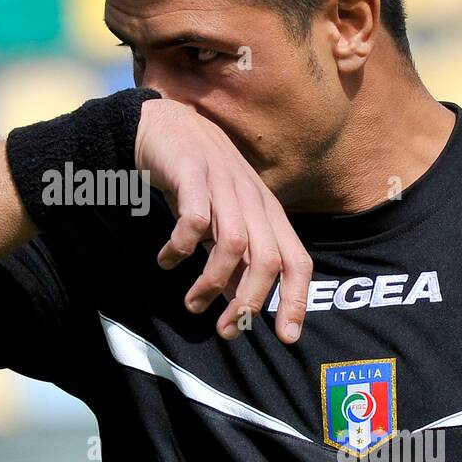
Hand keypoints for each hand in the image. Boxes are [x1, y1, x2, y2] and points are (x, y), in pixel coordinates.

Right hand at [134, 98, 312, 342]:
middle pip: (268, 259)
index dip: (296, 300)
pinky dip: (181, 247)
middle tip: (225, 330)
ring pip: (235, 244)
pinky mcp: (193, 173)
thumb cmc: (196, 180)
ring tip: (191, 303)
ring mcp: (224, 184)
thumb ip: (232, 260)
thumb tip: (237, 304)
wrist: (164, 125)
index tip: (284, 336)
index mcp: (267, 212)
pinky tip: (166, 260)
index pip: (297, 261)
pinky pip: (194, 220)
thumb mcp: (220, 222)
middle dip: (248, 302)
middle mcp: (252, 199)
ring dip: (211, 282)